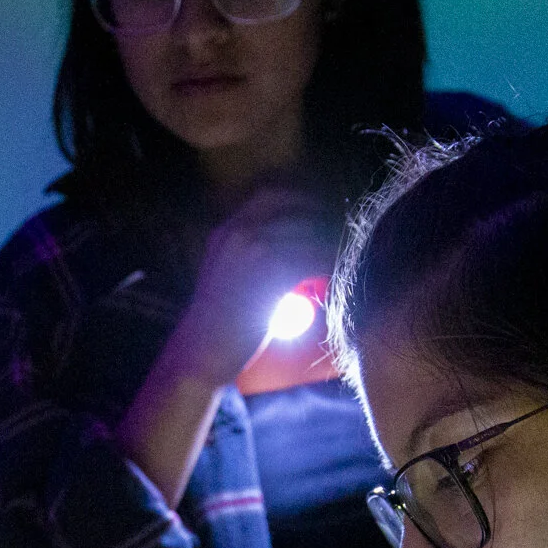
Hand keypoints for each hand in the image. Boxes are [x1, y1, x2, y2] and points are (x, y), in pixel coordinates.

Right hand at [163, 187, 338, 389]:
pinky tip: (336, 271)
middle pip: (293, 206)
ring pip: (307, 230)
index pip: (270, 195)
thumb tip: (289, 248)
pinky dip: (328, 262)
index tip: (320, 212)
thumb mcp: (225, 277)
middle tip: (340, 231)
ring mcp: (252, 248)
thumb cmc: (218, 324)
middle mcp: (237, 232)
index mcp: (226, 231)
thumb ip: (249, 256)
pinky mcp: (270, 269)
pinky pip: (312, 256)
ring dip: (330, 240)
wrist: (203, 352)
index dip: (301, 200)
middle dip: (321, 216)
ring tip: (344, 253)